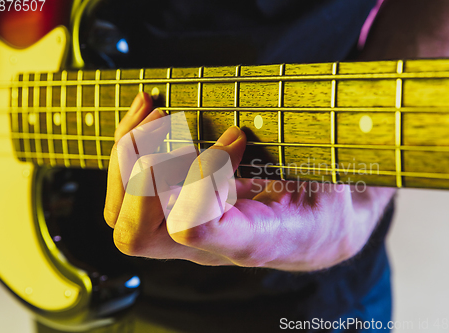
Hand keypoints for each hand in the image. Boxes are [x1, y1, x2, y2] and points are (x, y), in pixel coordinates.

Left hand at [104, 92, 395, 270]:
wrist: (315, 229)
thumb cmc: (323, 209)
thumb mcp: (328, 189)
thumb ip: (297, 167)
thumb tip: (246, 130)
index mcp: (248, 242)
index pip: (193, 229)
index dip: (201, 177)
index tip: (237, 137)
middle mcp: (205, 245)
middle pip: (135, 235)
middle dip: (141, 176)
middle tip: (173, 127)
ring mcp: (183, 229)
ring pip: (120, 213)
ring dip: (128, 154)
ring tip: (157, 110)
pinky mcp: (174, 209)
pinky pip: (129, 187)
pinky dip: (130, 142)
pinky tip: (148, 108)